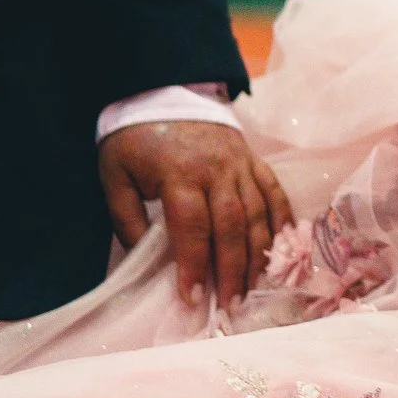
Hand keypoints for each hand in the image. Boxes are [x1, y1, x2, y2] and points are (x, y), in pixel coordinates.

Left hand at [98, 122, 291, 306]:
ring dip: (259, 255)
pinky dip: (282, 222)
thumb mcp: (114, 174)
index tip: (192, 299)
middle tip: (231, 305)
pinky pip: (275, 194)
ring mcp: (241, 165)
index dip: (194, 265)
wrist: (165, 92)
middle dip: (233, 269)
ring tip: (255, 288)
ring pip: (258, 214)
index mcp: (179, 174)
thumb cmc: (135, 138)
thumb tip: (141, 259)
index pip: (192, 227)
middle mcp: (217, 170)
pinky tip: (283, 249)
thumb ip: (125, 217)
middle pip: (232, 226)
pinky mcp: (255, 161)